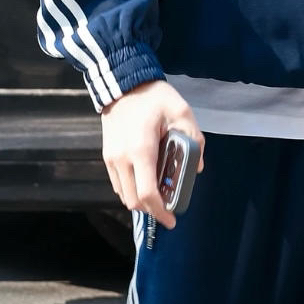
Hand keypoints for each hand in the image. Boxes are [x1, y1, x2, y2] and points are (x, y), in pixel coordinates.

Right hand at [101, 79, 204, 228]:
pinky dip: (130, 190)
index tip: (172, 220)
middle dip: (152, 210)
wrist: (124, 83)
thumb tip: (197, 167)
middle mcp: (122, 159)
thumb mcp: (181, 112)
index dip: (160, 212)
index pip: (147, 194)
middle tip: (168, 206)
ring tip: (158, 194)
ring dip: (140, 201)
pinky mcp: (107, 155)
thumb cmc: (153, 97)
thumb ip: (193, 139)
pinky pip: (117, 184)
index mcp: (141, 150)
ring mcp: (112, 158)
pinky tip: (145, 180)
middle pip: (134, 201)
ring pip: (124, 195)